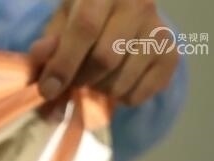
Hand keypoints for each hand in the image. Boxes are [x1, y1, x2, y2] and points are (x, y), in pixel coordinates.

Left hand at [30, 0, 179, 105]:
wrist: (124, 8)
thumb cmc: (85, 14)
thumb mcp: (61, 20)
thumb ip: (49, 43)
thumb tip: (42, 64)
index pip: (86, 27)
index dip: (64, 63)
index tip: (48, 89)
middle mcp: (139, 5)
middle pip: (106, 58)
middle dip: (81, 79)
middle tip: (73, 81)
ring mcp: (159, 30)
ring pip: (122, 80)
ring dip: (99, 90)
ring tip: (94, 78)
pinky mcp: (171, 55)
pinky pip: (140, 93)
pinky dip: (120, 98)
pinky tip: (115, 81)